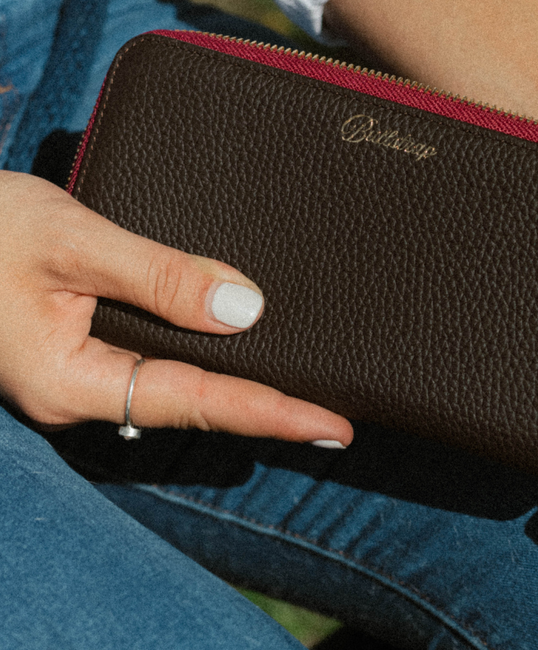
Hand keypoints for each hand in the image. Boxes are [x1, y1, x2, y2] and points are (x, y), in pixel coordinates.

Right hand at [0, 171, 352, 445]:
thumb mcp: (72, 242)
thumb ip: (158, 277)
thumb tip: (245, 309)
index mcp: (72, 380)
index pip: (197, 403)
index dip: (270, 414)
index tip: (331, 427)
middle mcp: (80, 389)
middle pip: (193, 407)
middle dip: (265, 411)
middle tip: (333, 418)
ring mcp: (81, 372)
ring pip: (177, 388)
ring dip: (239, 388)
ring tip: (303, 392)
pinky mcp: (82, 349)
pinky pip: (157, 362)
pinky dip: (205, 360)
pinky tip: (237, 351)